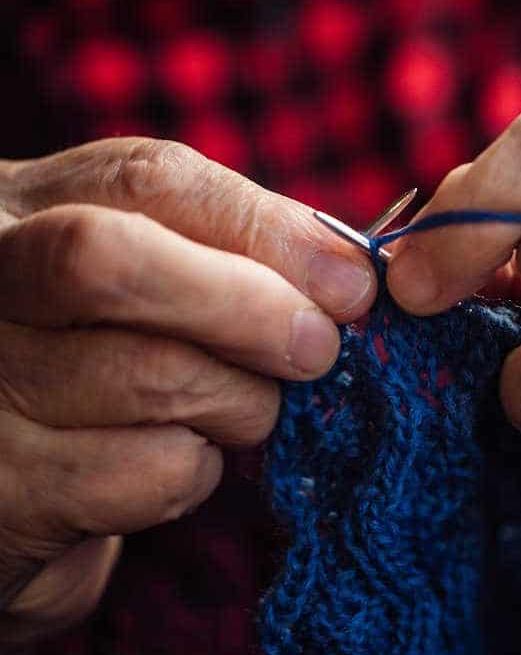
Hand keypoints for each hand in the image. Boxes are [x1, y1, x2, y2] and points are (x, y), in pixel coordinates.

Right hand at [0, 137, 375, 654]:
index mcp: (28, 205)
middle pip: (111, 260)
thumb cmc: (108, 347)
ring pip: (148, 375)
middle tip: (316, 349)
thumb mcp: (159, 274)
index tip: (352, 283)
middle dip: (246, 307)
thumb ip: (239, 256)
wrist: (12, 460)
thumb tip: (352, 278)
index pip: (150, 182)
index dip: (267, 229)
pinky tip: (178, 460)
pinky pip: (143, 473)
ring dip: (238, 402)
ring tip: (241, 408)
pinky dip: (195, 471)